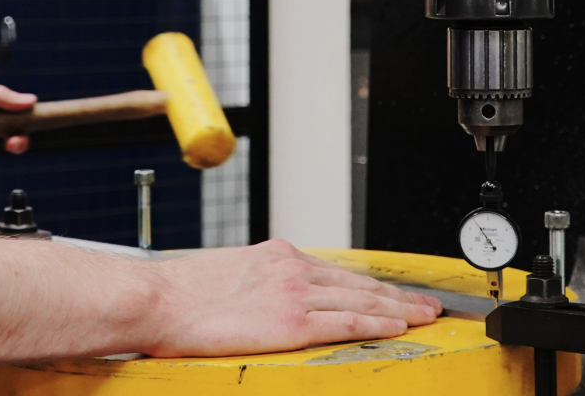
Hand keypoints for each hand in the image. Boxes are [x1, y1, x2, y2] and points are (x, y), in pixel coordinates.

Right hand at [139, 240, 442, 357]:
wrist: (157, 300)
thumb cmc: (181, 295)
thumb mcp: (229, 273)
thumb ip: (260, 283)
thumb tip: (269, 299)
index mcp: (278, 256)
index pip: (339, 273)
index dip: (372, 284)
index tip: (393, 292)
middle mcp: (293, 268)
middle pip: (360, 283)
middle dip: (397, 295)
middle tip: (427, 304)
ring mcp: (296, 294)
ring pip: (362, 300)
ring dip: (399, 309)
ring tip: (424, 317)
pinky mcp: (292, 322)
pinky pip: (347, 323)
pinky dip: (378, 324)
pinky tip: (398, 328)